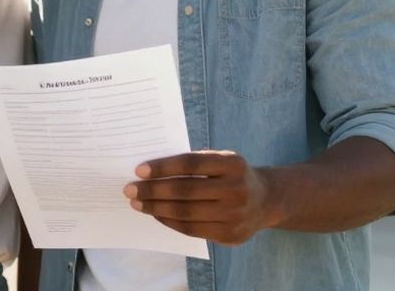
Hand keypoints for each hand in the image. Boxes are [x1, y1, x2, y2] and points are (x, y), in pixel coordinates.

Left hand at [124, 150, 283, 245]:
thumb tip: (150, 171)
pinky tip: (156, 213)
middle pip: (185, 191)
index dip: (163, 167)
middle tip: (129, 189)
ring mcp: (236, 214)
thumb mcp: (220, 160)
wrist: (265, 200)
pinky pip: (192, 229)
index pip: (191, 164)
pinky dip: (169, 221)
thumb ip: (193, 162)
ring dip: (156, 208)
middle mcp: (237, 189)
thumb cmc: (230, 174)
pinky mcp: (230, 234)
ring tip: (138, 203)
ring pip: (186, 213)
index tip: (139, 170)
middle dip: (153, 190)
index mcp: (233, 163)